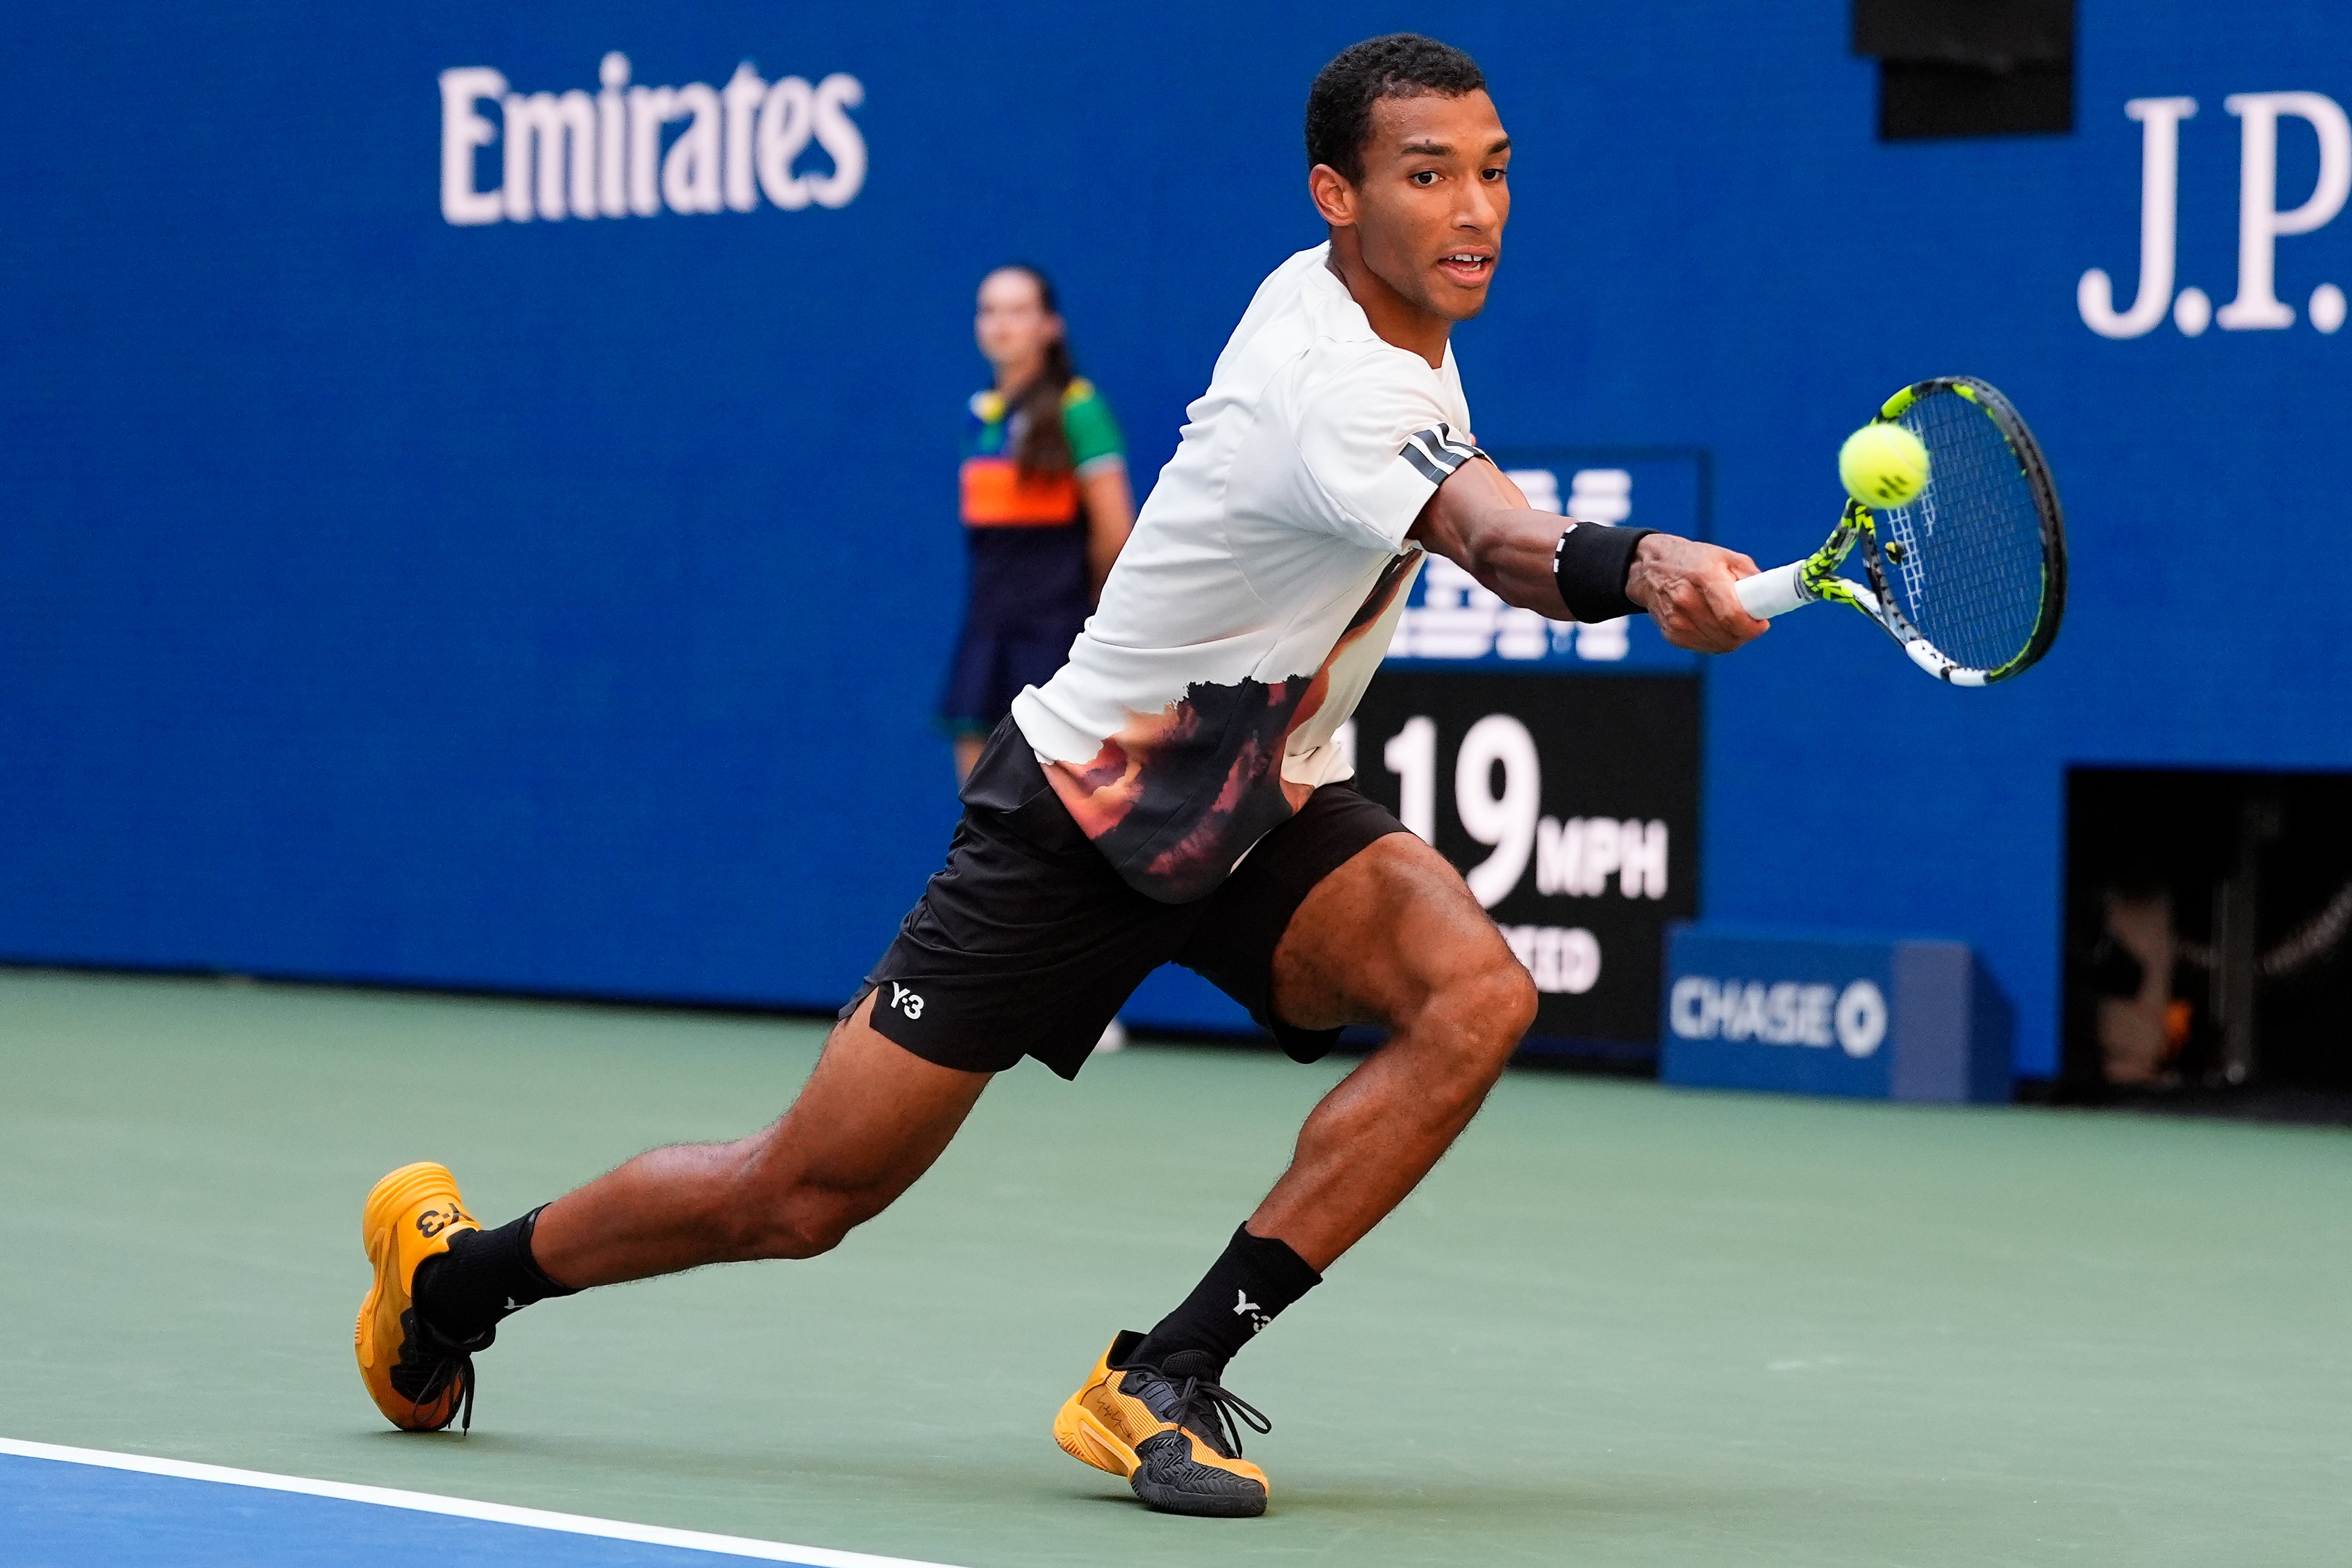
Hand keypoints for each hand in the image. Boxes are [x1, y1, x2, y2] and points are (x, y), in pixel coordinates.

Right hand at [1625, 535, 1767, 652]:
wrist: (1650, 569)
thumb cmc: (1693, 560)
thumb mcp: (1725, 556)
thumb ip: (1750, 576)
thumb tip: (1768, 599)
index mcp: (1704, 576)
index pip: (1732, 616)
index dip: (1752, 627)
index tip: (1761, 624)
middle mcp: (1686, 600)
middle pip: (1728, 635)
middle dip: (1745, 632)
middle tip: (1749, 622)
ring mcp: (1676, 620)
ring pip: (1719, 645)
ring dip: (1732, 638)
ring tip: (1731, 621)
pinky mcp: (1671, 634)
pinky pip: (1705, 648)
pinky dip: (1715, 641)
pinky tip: (1713, 625)